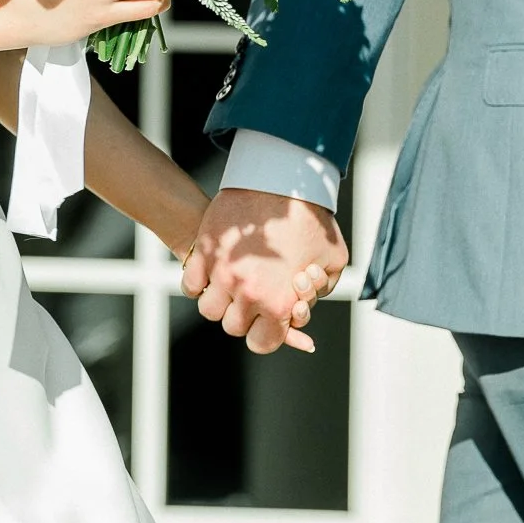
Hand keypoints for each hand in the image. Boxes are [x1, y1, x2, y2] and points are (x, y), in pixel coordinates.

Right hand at [180, 187, 348, 356]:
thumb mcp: (332, 258)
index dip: (266, 336)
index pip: (262, 342)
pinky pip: (191, 285)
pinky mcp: (205, 252)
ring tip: (232, 285)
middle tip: (252, 298)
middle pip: (233, 326)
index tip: (268, 323)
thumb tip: (303, 308)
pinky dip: (198, 284)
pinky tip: (212, 274)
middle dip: (243, 317)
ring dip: (219, 302)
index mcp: (278, 302)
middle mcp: (247, 293)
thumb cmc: (311, 220)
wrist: (283, 180)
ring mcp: (222, 273)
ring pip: (209, 309)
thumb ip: (321, 289)